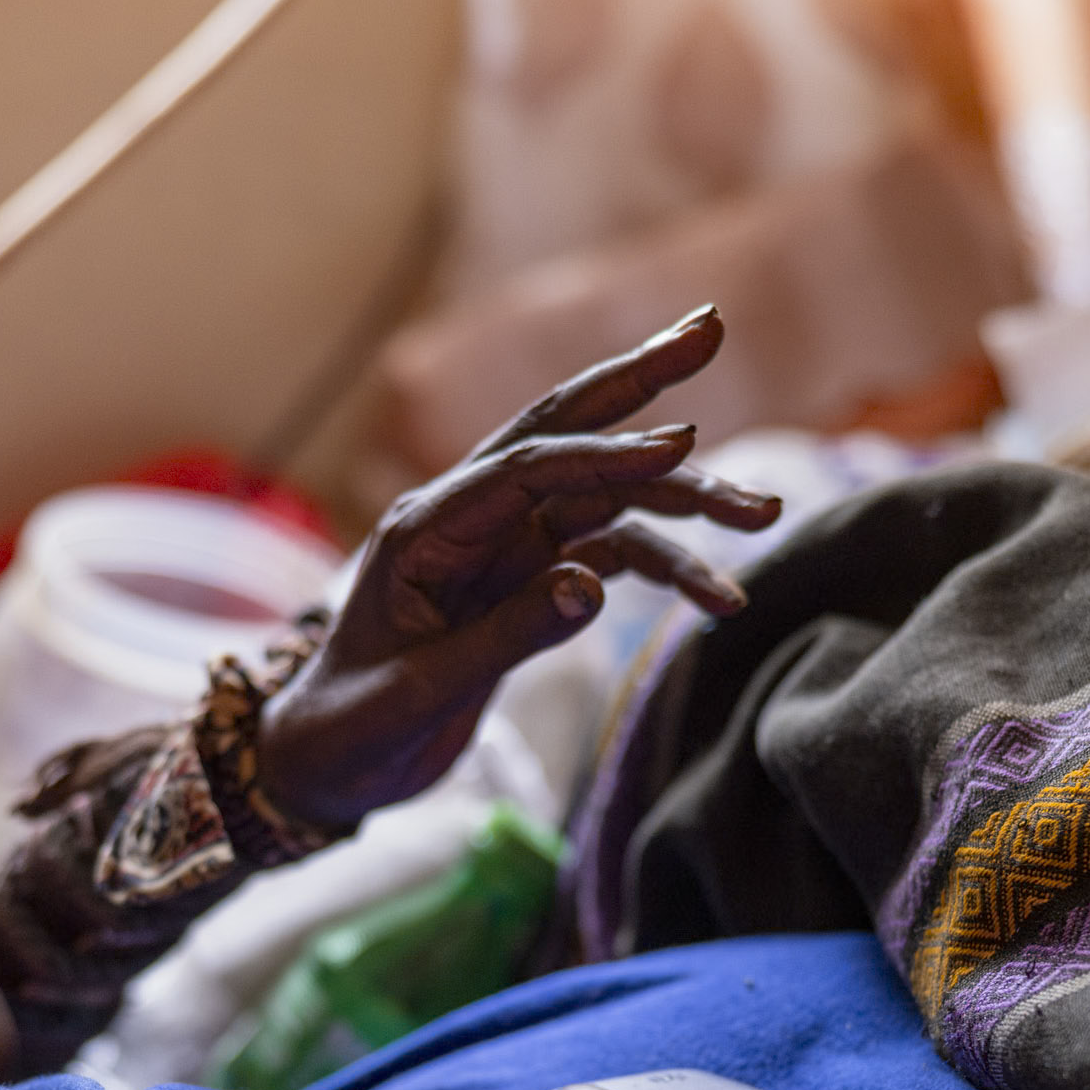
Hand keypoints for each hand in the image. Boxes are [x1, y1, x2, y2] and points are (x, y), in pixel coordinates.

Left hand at [260, 306, 780, 832]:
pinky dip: (669, 567)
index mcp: (425, 529)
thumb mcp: (420, 692)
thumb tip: (593, 587)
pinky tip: (722, 594)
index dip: (602, 454)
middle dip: (640, 382)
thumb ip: (507, 636)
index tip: (679, 445)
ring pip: (608, 497)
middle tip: (712, 326)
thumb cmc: (352, 725)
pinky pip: (614, 556)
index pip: (523, 469)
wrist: (324, 763)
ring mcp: (506, 545)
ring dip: (685, 499)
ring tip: (765, 511)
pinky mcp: (533, 580)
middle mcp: (470, 518)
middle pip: (565, 432)